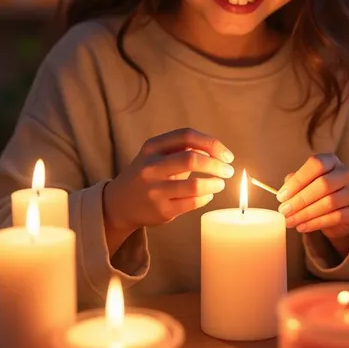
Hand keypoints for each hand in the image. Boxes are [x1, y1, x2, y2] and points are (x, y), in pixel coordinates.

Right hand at [103, 128, 234, 241]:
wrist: (120, 204)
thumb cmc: (148, 174)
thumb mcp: (157, 155)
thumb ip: (182, 148)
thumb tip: (216, 152)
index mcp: (152, 147)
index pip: (187, 136)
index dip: (211, 143)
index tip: (226, 155)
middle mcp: (151, 167)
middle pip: (192, 159)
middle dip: (216, 165)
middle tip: (228, 170)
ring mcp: (155, 190)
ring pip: (195, 185)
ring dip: (215, 183)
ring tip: (220, 183)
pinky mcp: (161, 211)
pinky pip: (192, 203)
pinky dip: (206, 197)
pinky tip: (208, 194)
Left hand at [276, 154, 348, 240]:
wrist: (338, 211)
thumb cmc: (316, 192)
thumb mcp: (305, 183)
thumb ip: (294, 182)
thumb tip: (284, 193)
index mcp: (331, 161)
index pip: (316, 165)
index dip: (297, 180)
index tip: (281, 196)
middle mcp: (345, 173)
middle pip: (323, 184)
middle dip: (300, 199)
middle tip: (284, 211)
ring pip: (329, 202)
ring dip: (305, 213)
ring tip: (290, 221)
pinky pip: (335, 217)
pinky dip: (315, 223)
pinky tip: (302, 227)